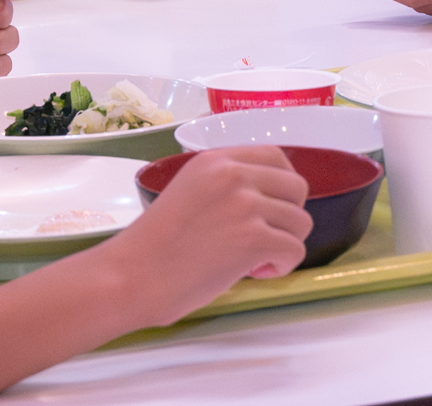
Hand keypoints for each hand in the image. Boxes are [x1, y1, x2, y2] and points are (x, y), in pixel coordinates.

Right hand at [110, 147, 311, 321]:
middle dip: (288, 215)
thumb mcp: (189, 190)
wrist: (131, 276)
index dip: (282, 185)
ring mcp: (246, 206)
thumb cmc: (154, 244)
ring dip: (285, 244)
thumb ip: (225, 183)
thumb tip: (265, 196)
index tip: (271, 207)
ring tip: (255, 259)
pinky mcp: (253, 239)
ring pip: (301, 221)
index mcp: (216, 160)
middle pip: (297, 187)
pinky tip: (256, 272)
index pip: (276, 156)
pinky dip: (282, 267)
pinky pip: (294, 250)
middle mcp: (235, 175)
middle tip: (263, 237)